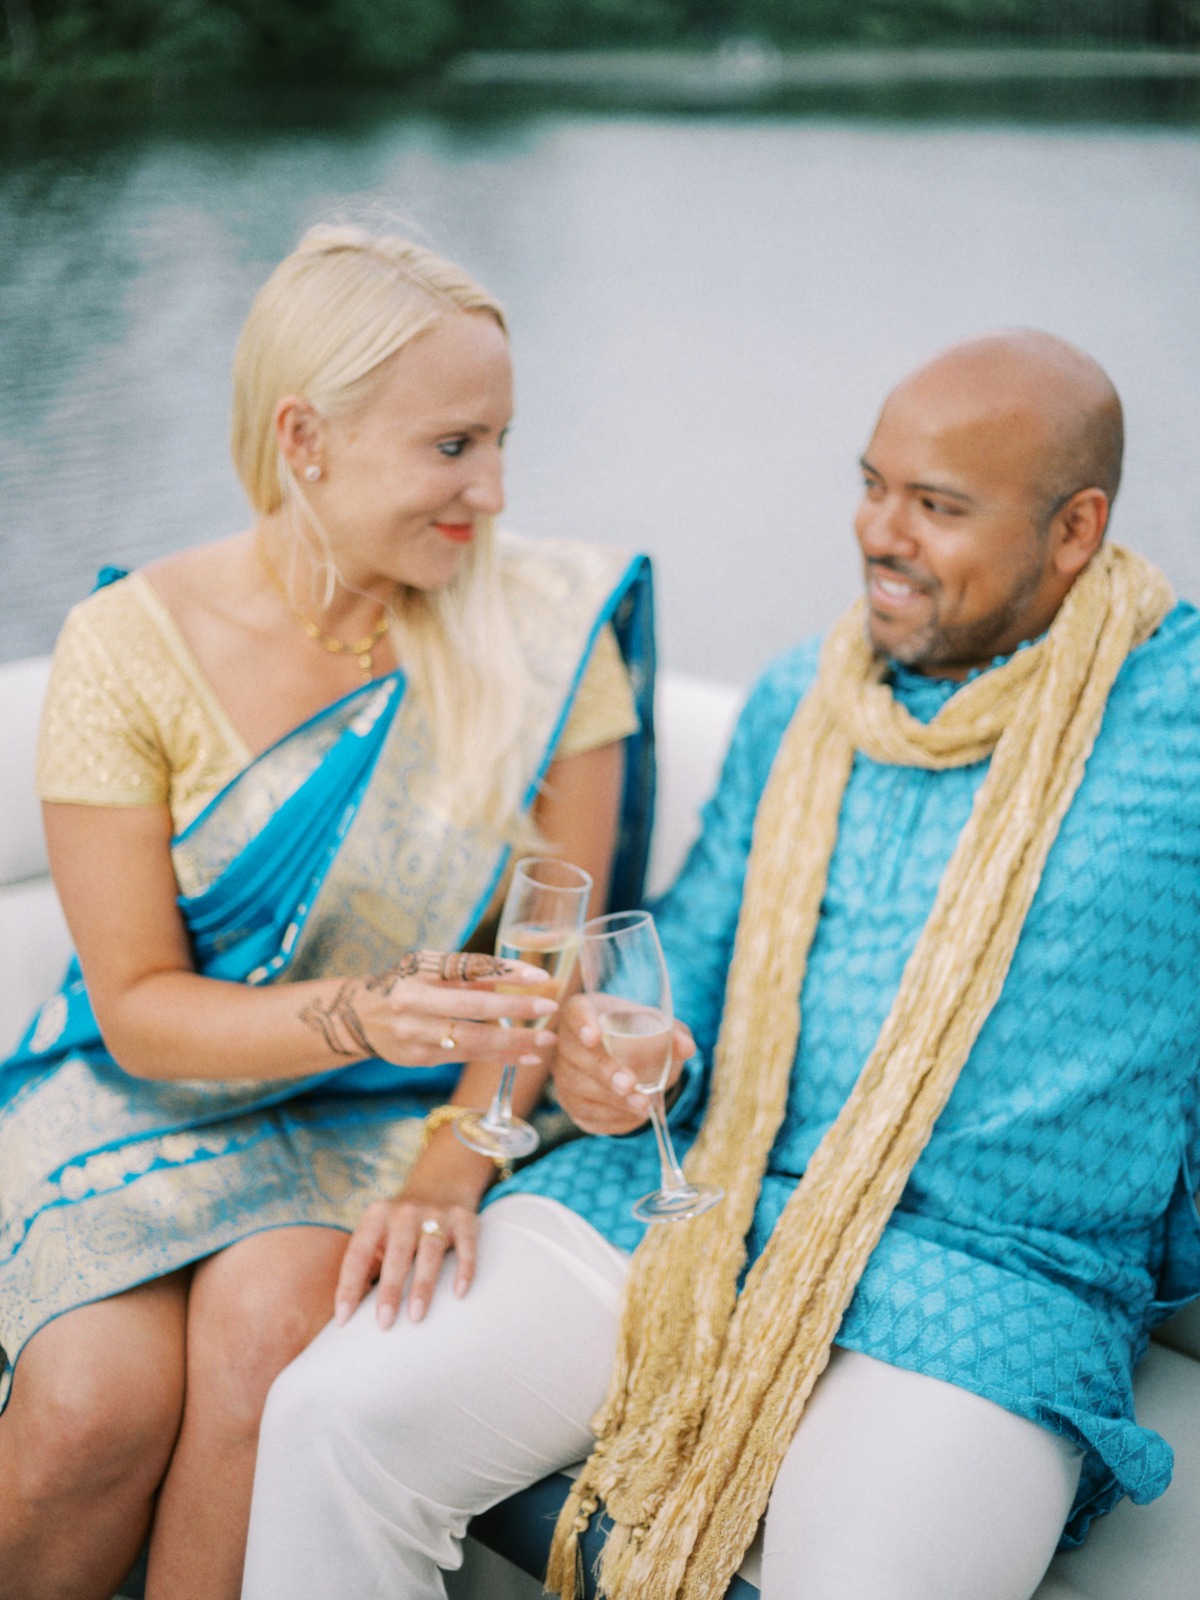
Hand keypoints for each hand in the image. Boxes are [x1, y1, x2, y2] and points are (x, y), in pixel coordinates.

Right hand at [300, 950, 559, 1067]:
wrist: (360, 1016)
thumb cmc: (406, 982)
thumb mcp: (430, 966)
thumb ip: (468, 971)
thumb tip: (517, 976)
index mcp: (418, 972)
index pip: (468, 969)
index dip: (505, 973)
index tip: (540, 976)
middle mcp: (413, 1004)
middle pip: (471, 1008)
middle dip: (513, 1009)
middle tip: (549, 1007)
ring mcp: (415, 1035)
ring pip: (472, 1041)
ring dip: (513, 1042)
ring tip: (546, 1040)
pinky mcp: (421, 1058)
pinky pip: (467, 1058)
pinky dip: (499, 1057)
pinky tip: (526, 1055)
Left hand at [335, 1188, 478, 1329]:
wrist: (440, 1186)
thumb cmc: (399, 1228)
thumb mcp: (377, 1235)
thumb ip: (364, 1266)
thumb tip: (347, 1312)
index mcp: (376, 1216)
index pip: (358, 1254)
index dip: (348, 1286)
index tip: (343, 1318)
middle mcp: (405, 1212)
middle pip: (396, 1253)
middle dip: (389, 1289)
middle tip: (384, 1323)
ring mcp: (437, 1213)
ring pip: (430, 1251)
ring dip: (422, 1285)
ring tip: (416, 1316)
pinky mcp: (464, 1219)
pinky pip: (466, 1246)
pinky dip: (464, 1269)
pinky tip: (459, 1293)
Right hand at [553, 992, 694, 1134]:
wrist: (625, 1059)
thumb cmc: (636, 1033)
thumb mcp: (656, 1027)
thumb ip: (671, 1033)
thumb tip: (686, 1046)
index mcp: (584, 1011)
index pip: (576, 1013)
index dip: (583, 1024)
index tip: (594, 1036)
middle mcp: (565, 1041)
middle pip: (575, 1056)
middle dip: (604, 1072)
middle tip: (630, 1084)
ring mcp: (564, 1074)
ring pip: (578, 1088)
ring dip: (611, 1100)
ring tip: (642, 1105)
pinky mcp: (570, 1101)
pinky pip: (584, 1113)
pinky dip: (610, 1117)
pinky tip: (634, 1116)